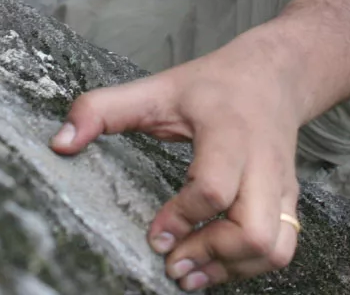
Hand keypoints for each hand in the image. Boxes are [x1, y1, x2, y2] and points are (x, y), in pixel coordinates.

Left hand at [50, 24, 308, 289]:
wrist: (275, 76)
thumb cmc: (212, 85)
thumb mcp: (156, 87)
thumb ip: (102, 110)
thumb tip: (59, 143)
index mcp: (228, 131)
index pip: (214, 186)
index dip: (181, 218)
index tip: (153, 235)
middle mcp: (263, 162)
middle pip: (256, 230)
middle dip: (212, 256)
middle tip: (172, 264)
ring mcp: (282, 186)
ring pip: (274, 247)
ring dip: (232, 269)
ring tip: (189, 274)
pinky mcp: (290, 202)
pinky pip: (281, 248)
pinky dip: (248, 266)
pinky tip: (213, 264)